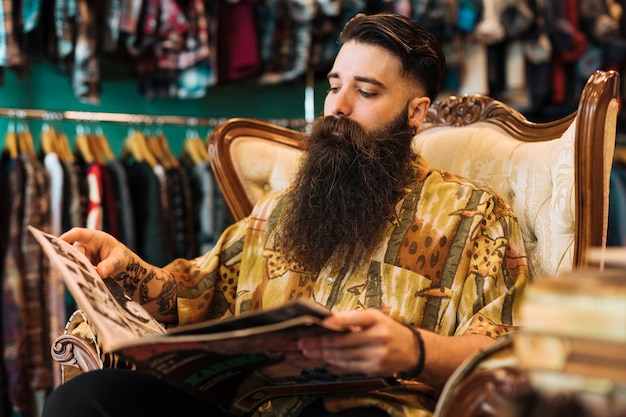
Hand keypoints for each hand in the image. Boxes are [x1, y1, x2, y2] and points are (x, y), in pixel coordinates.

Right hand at [60, 227, 129, 277]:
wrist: (120, 267)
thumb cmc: (119, 257)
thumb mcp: (120, 258)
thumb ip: (111, 264)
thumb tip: (100, 272)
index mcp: (95, 238)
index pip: (80, 234)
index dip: (70, 236)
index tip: (61, 240)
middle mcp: (84, 247)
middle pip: (75, 252)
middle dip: (78, 261)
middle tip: (87, 270)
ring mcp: (81, 258)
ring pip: (75, 264)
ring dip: (81, 271)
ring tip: (91, 278)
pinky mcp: (80, 268)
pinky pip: (77, 272)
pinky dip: (81, 277)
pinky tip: (87, 283)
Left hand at [297, 309, 419, 376]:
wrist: (412, 350)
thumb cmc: (387, 329)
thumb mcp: (374, 317)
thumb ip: (353, 318)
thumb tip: (328, 320)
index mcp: (377, 319)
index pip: (355, 319)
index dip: (338, 321)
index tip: (322, 322)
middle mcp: (378, 336)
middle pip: (345, 341)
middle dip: (321, 342)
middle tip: (304, 343)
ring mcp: (377, 355)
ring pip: (344, 355)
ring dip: (324, 354)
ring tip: (309, 351)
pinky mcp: (375, 369)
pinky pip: (350, 366)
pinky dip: (335, 363)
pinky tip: (324, 359)